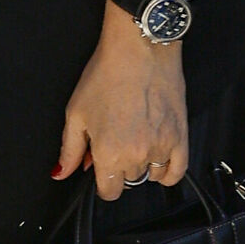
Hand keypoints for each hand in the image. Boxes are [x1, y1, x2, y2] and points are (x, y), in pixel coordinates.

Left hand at [55, 0, 187, 198]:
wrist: (139, 52)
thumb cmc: (106, 76)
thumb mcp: (76, 113)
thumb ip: (70, 149)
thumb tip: (62, 172)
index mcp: (109, 152)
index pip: (108, 191)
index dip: (101, 183)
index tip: (99, 171)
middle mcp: (138, 156)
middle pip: (128, 180)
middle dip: (118, 167)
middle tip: (113, 142)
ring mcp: (162, 149)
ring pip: (151, 175)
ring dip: (141, 165)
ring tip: (133, 140)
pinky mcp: (182, 138)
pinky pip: (177, 172)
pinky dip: (167, 172)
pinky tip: (157, 160)